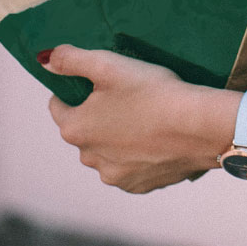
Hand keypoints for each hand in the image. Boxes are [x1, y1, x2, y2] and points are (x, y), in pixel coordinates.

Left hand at [45, 45, 237, 193]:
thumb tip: (45, 59)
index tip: (101, 81)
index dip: (77, 89)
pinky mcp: (140, 186)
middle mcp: (89, 159)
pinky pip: (130, 167)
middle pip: (85, 130)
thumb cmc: (153, 92)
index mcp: (75, 129)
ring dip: (117, 137)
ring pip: (107, 151)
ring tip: (146, 117)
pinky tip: (157, 137)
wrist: (200, 127)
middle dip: (99, 115)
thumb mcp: (110, 65)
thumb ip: (72, 60)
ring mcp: (115, 176)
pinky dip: (138, 154)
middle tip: (128, 95)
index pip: (59, 106)